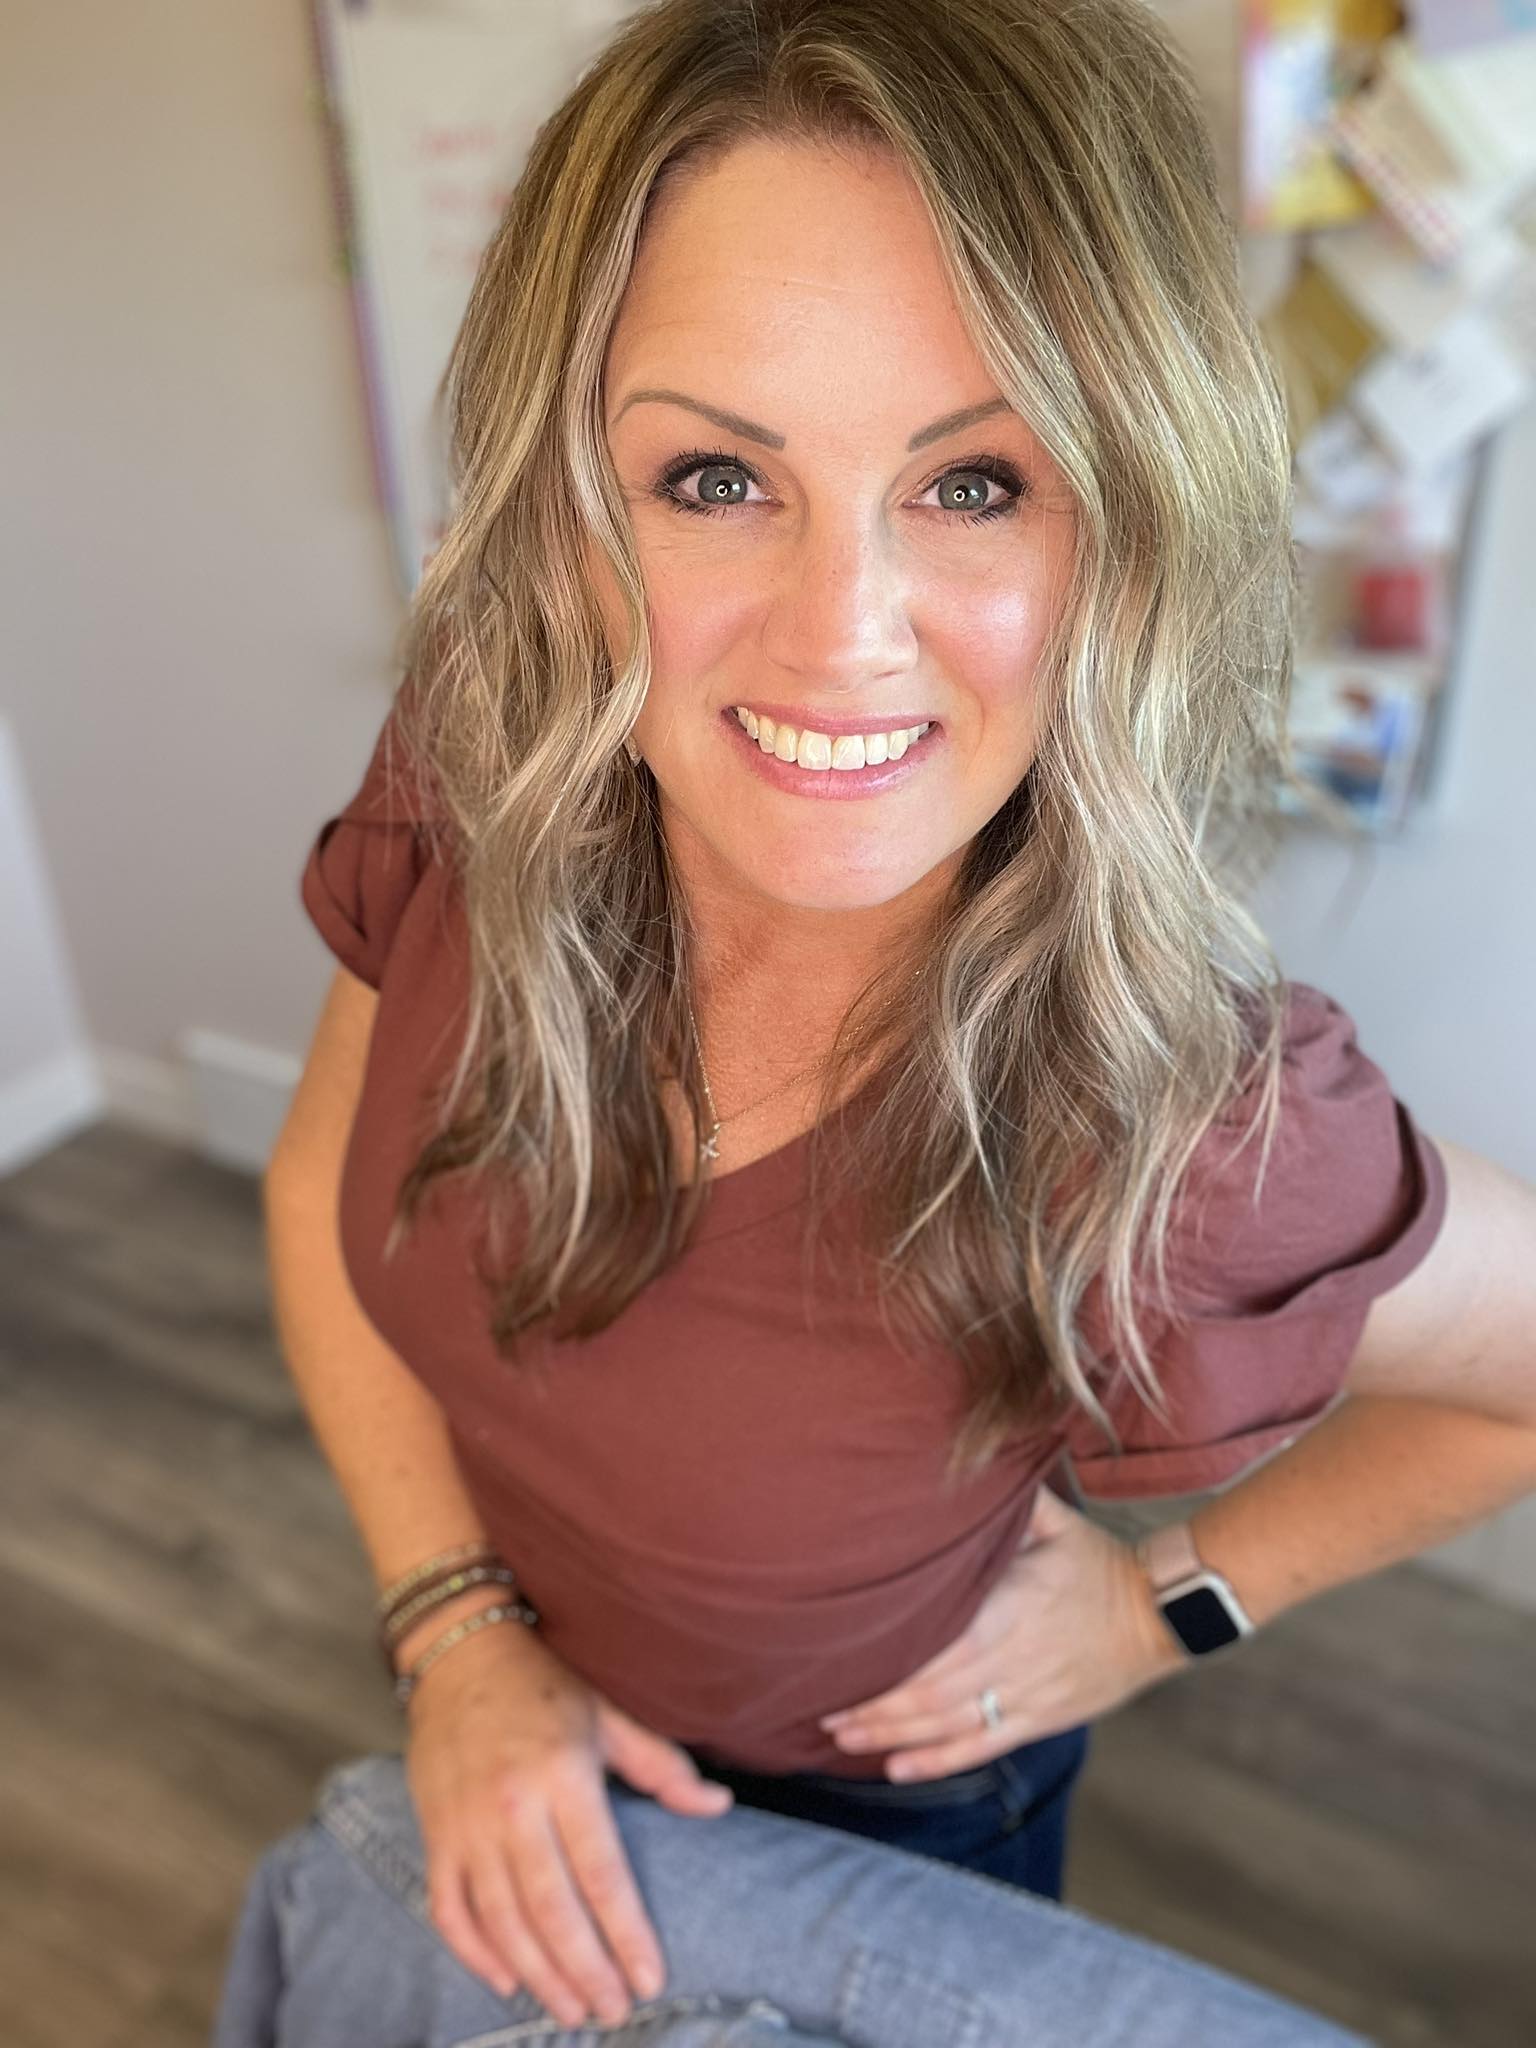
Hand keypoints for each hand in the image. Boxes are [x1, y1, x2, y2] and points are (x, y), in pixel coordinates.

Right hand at [404, 1618, 733, 2027]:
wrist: (458, 1654)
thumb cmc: (544, 1685)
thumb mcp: (609, 1714)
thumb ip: (661, 1767)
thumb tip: (720, 1805)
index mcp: (565, 1775)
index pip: (602, 1873)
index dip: (627, 1933)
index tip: (651, 1978)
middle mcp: (513, 1807)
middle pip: (551, 1909)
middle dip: (585, 1970)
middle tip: (613, 2012)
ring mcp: (466, 1825)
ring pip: (501, 1920)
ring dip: (538, 1974)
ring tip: (571, 2011)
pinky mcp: (435, 1834)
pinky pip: (448, 1908)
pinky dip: (473, 1952)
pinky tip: (506, 1980)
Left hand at [818, 1484, 1187, 1780]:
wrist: (1159, 1614)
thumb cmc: (1096, 1562)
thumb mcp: (1053, 1520)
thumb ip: (1006, 1501)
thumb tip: (963, 1461)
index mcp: (1008, 1607)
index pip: (938, 1643)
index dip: (888, 1661)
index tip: (840, 1662)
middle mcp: (1011, 1657)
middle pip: (931, 1693)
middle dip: (874, 1707)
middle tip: (824, 1714)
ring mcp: (1025, 1695)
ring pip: (949, 1725)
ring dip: (893, 1736)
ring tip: (844, 1740)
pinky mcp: (1039, 1719)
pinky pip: (983, 1745)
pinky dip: (939, 1762)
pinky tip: (900, 1769)